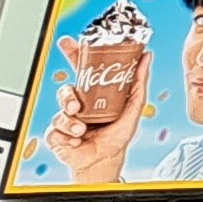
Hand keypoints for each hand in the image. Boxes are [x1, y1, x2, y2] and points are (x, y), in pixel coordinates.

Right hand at [38, 49, 130, 183]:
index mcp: (92, 94)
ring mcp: (66, 118)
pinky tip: (76, 140)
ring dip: (71, 120)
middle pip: (65, 88)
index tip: (67, 42)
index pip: (81, 69)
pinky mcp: (57, 134)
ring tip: (81, 129)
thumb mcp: (133, 106)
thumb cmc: (117, 134)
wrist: (106, 160)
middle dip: (66, 94)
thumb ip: (138, 82)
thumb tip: (146, 57)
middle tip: (75, 105)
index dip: (73, 54)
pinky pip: (56, 130)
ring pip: (61, 110)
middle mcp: (78, 104)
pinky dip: (67, 135)